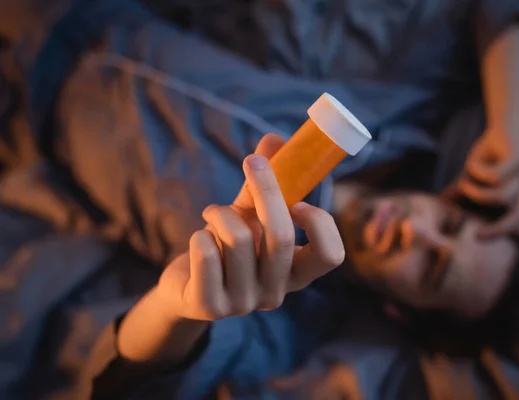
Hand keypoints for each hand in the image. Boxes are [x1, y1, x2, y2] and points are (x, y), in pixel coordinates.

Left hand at [156, 134, 344, 320]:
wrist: (185, 284)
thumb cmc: (226, 246)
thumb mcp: (249, 215)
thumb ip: (263, 184)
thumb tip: (275, 138)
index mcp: (296, 273)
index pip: (331, 255)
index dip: (318, 223)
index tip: (297, 201)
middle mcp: (276, 293)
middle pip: (281, 236)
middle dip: (265, 190)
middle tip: (250, 161)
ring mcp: (244, 304)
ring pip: (239, 239)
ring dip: (221, 214)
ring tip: (212, 214)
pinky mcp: (209, 307)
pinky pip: (207, 254)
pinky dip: (200, 235)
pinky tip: (200, 240)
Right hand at [454, 126, 518, 236]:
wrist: (504, 124)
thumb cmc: (489, 154)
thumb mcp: (472, 176)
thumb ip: (461, 191)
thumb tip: (442, 203)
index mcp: (515, 197)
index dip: (509, 233)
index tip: (481, 235)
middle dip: (498, 229)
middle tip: (477, 235)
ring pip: (504, 197)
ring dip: (479, 194)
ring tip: (464, 184)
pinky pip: (497, 175)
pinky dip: (479, 172)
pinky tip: (471, 165)